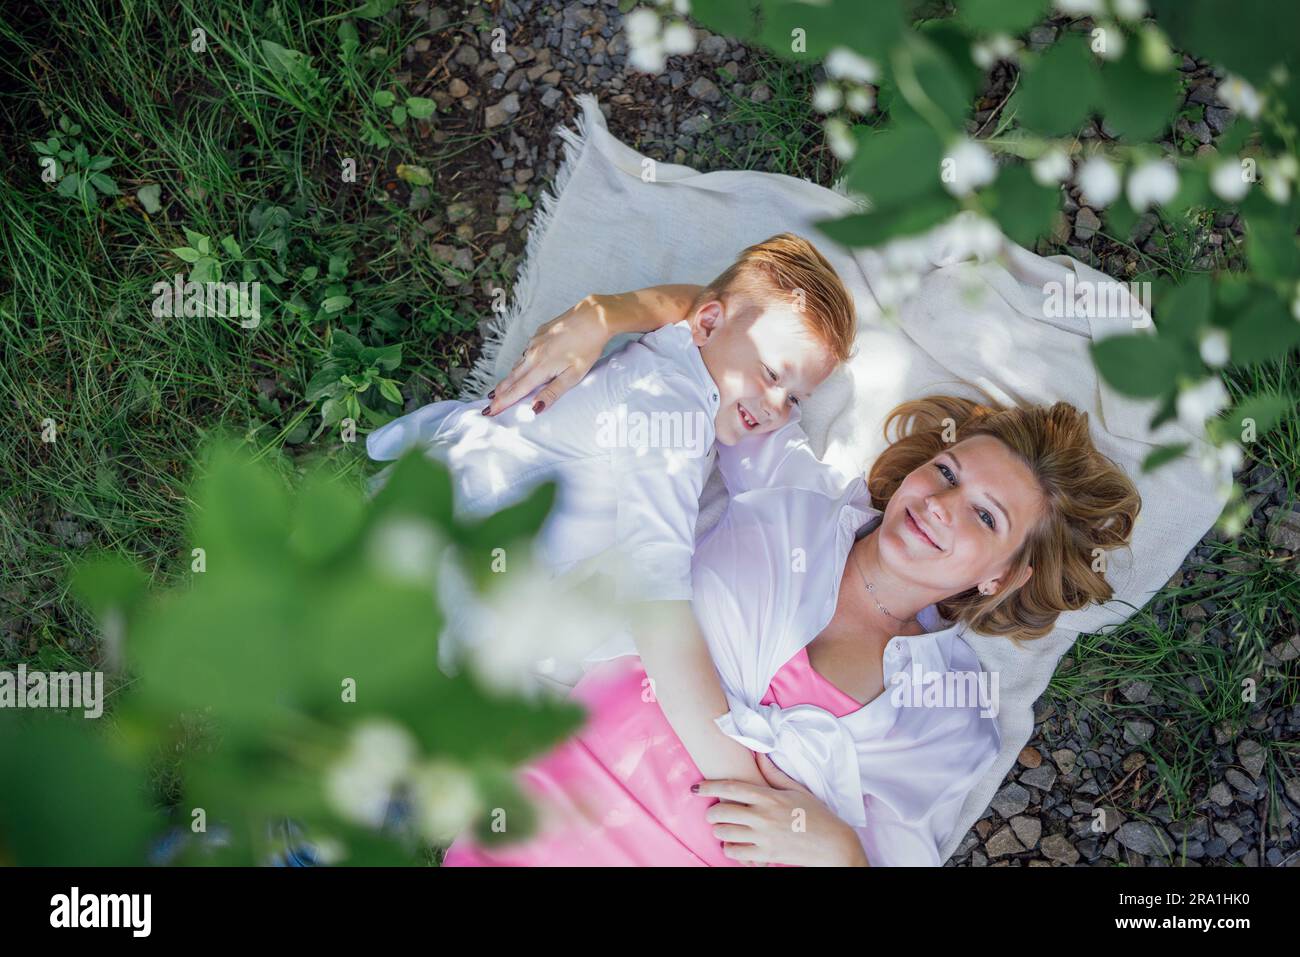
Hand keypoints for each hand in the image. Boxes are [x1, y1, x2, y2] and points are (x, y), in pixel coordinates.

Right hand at [483, 294, 613, 415]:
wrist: (594, 317)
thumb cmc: (588, 347)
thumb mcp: (574, 375)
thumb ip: (553, 392)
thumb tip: (535, 408)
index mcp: (541, 367)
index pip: (517, 390)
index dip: (503, 402)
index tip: (490, 411)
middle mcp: (533, 354)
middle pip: (512, 378)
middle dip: (500, 392)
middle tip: (488, 404)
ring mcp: (534, 342)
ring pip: (518, 364)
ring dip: (508, 378)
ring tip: (500, 389)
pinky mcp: (539, 333)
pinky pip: (526, 352)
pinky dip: (520, 362)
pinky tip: (522, 366)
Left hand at [696, 753, 869, 866]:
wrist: (833, 844)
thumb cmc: (816, 814)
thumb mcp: (796, 789)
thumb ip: (772, 772)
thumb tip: (758, 752)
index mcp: (769, 797)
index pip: (730, 788)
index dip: (708, 787)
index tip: (696, 788)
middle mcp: (763, 816)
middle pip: (721, 812)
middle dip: (712, 812)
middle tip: (714, 812)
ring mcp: (763, 837)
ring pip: (723, 833)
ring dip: (719, 830)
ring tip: (724, 828)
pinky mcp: (765, 855)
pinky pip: (734, 853)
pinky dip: (730, 848)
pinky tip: (735, 844)